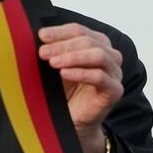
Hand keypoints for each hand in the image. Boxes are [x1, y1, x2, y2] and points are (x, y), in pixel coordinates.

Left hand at [37, 24, 122, 152]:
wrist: (73, 122)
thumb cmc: (66, 92)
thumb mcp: (56, 66)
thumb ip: (52, 50)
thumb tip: (38, 36)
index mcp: (97, 44)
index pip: (79, 30)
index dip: (59, 32)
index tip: (41, 36)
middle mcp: (110, 56)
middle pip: (88, 41)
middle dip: (63, 45)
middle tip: (43, 53)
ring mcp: (114, 73)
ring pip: (98, 55)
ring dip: (73, 56)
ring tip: (53, 63)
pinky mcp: (114, 91)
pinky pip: (100, 77)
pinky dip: (81, 73)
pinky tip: (65, 74)